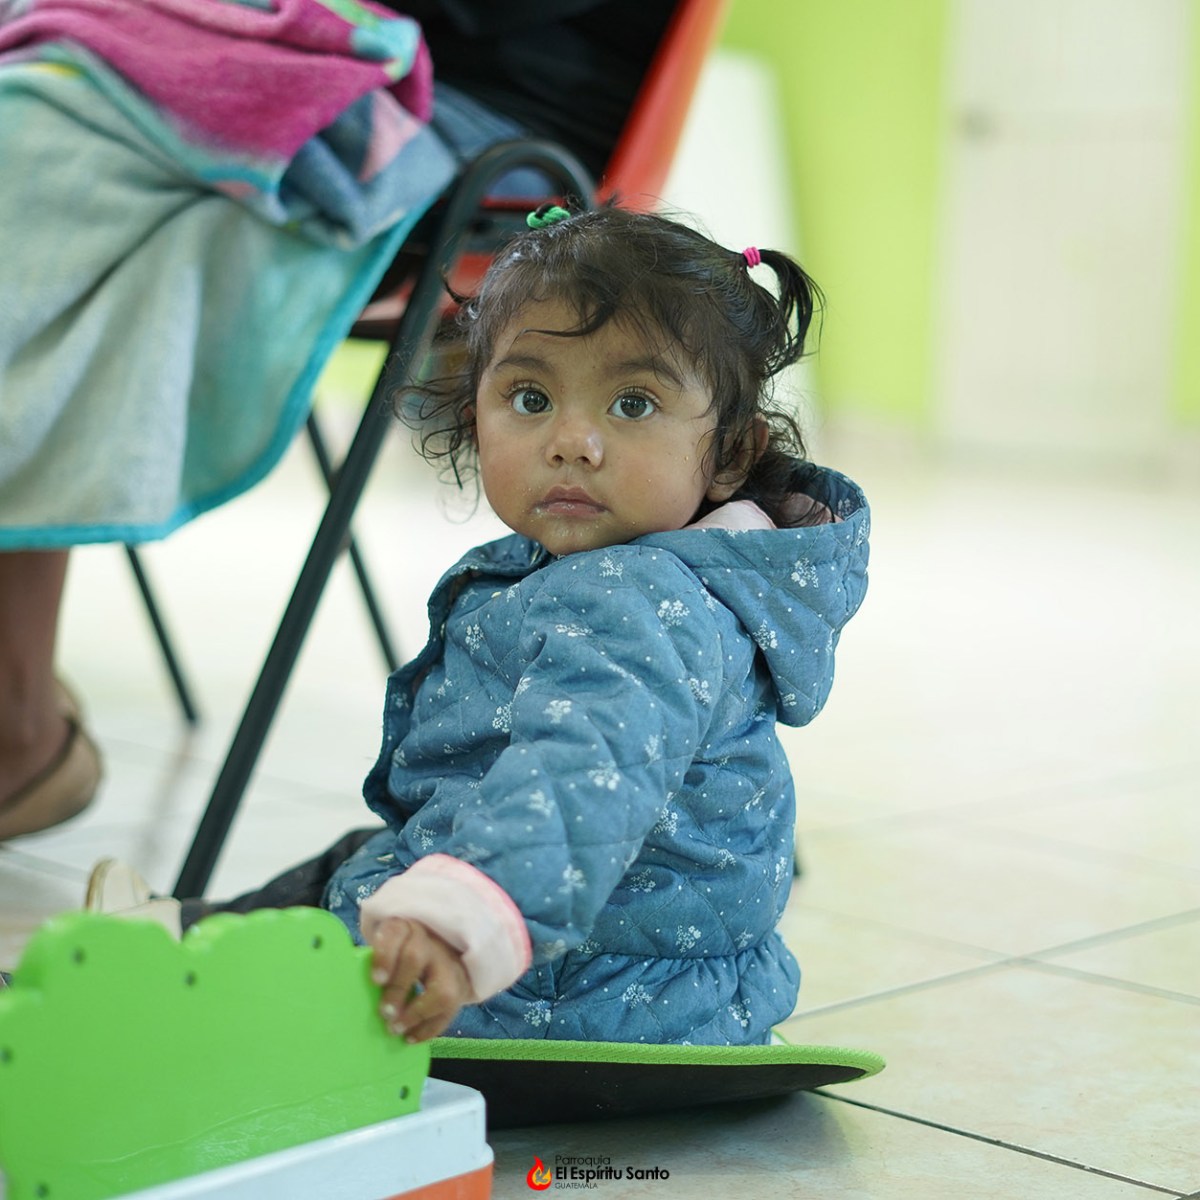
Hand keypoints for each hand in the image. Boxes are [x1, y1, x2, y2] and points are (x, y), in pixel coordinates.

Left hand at [368, 916, 471, 1042]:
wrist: (441, 951)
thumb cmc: (401, 954)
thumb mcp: (388, 949)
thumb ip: (376, 965)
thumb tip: (353, 995)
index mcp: (405, 928)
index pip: (395, 932)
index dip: (385, 956)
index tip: (376, 981)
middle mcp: (429, 942)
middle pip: (415, 958)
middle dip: (398, 988)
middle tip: (385, 1013)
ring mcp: (448, 964)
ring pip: (442, 989)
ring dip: (417, 1014)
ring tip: (397, 1029)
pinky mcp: (460, 986)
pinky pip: (450, 1010)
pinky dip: (429, 1028)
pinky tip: (410, 1037)